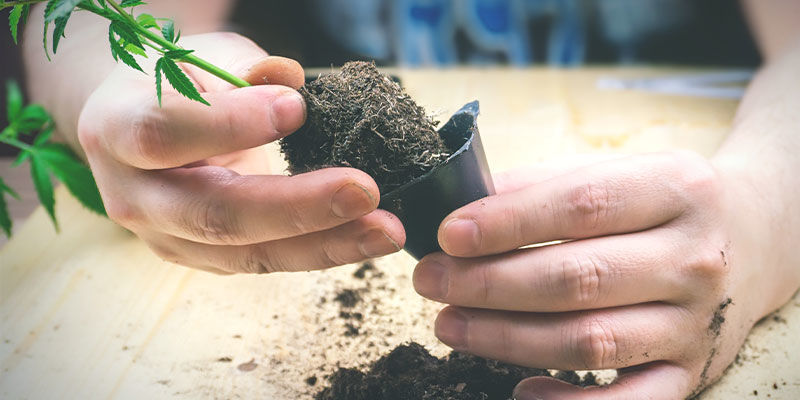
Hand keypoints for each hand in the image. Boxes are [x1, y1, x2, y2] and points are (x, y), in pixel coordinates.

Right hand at [78, 33, 404, 273]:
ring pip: (247, 253)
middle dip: (297, 207)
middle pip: (213, 214)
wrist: (139, 123)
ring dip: (325, 244)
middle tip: (364, 190)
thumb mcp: (199, 56)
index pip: (163, 134)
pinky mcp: (204, 258)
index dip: (230, 124)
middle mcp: (134, 196)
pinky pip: (266, 260)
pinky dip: (321, 250)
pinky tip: (365, 237)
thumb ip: (240, 68)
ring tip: (385, 229)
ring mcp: (168, 237)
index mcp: (115, 128)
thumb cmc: (171, 81)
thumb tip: (289, 81)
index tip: (297, 108)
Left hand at [412, 151, 797, 398]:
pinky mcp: (691, 371)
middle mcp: (693, 258)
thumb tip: (464, 209)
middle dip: (488, 284)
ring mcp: (695, 321)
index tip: (448, 234)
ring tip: (449, 324)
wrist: (756, 237)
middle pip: (577, 278)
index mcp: (676, 189)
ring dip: (506, 337)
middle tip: (430, 280)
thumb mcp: (620, 172)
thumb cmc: (665, 203)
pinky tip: (522, 390)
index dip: (508, 222)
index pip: (580, 206)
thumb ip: (544, 185)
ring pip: (589, 340)